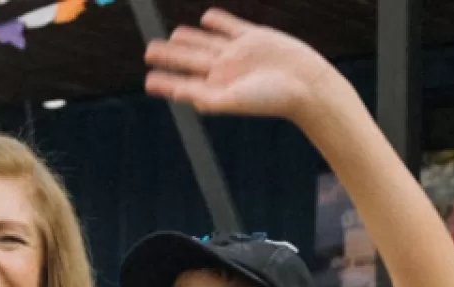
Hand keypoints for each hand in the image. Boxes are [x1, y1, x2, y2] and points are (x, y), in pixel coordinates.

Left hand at [143, 8, 339, 121]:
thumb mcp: (232, 101)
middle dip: (169, 56)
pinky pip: (229, 26)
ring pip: (205, 42)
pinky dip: (216, 21)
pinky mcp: (253, 37)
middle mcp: (223, 71)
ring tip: (174, 36)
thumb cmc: (270, 99)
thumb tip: (176, 92)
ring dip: (188, 38)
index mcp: (216, 89)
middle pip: (189, 60)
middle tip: (148, 51)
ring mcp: (237, 52)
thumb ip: (204, 98)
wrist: (306, 85)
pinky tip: (206, 19)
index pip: (183, 84)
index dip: (165, 82)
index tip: (148, 81)